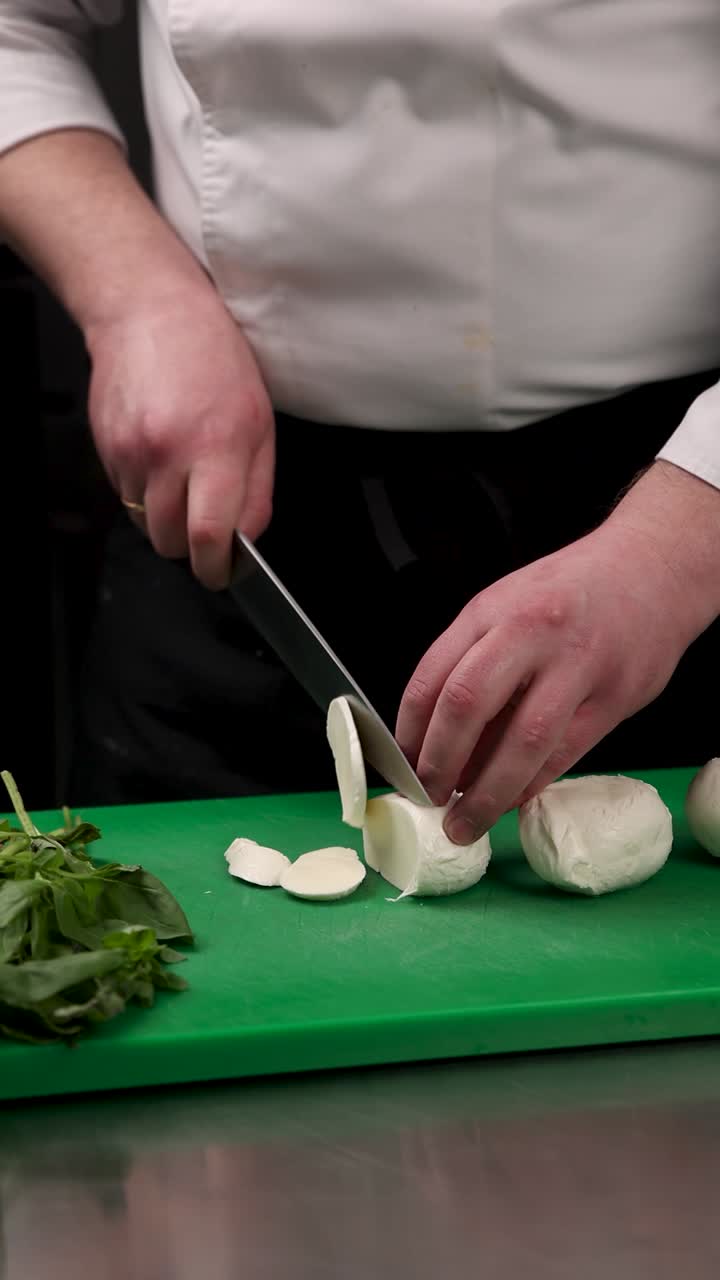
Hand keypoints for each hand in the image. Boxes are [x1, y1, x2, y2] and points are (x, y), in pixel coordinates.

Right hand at [86, 286, 274, 588]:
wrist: (150, 312)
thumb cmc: (214, 359)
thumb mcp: (260, 423)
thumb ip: (257, 489)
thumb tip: (246, 539)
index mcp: (218, 447)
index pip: (208, 536)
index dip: (215, 568)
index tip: (221, 573)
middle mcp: (169, 454)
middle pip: (171, 542)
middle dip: (191, 548)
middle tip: (206, 530)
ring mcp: (130, 453)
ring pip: (146, 524)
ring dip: (167, 521)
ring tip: (184, 482)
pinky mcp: (105, 449)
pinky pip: (126, 497)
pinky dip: (145, 494)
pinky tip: (161, 459)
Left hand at [396, 513, 694, 843]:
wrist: (653, 568)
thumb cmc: (571, 591)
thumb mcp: (508, 605)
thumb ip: (473, 660)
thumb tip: (437, 738)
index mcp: (491, 611)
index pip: (432, 678)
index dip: (409, 733)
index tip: (402, 767)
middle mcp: (529, 633)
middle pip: (467, 706)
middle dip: (440, 764)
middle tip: (428, 798)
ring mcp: (575, 665)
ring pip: (521, 742)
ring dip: (486, 793)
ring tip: (465, 822)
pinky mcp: (613, 698)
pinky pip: (563, 754)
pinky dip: (530, 785)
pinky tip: (511, 800)